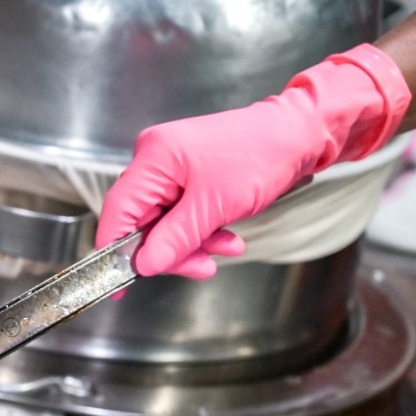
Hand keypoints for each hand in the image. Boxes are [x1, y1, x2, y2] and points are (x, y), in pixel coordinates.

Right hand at [97, 43, 411, 278]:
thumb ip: (174, 238)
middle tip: (197, 267)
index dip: (114, 250)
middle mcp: (155, 159)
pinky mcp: (188, 175)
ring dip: (191, 243)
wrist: (301, 133)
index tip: (116, 282)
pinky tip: (225, 237)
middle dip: (170, 249)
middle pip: (142, 221)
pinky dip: (201, 230)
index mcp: (154, 158)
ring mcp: (172, 167)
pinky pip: (181, 213)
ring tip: (224, 249)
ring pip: (164, 222)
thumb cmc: (263, 155)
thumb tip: (145, 264)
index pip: (118, 211)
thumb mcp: (215, 206)